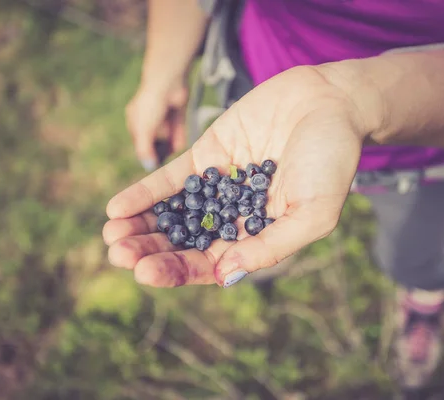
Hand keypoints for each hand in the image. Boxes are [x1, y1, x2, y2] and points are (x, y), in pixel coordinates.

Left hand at [104, 66, 367, 287]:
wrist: (330, 102)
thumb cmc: (332, 160)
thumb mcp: (313, 211)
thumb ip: (272, 245)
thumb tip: (225, 274)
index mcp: (258, 237)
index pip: (212, 264)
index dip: (178, 271)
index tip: (146, 272)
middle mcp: (233, 216)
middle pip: (184, 242)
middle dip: (150, 251)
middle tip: (118, 255)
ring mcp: (217, 186)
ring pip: (172, 213)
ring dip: (141, 227)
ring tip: (111, 236)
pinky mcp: (207, 155)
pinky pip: (171, 179)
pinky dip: (145, 193)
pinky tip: (117, 207)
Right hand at [125, 80, 187, 170]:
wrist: (169, 82)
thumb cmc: (151, 105)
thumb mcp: (144, 130)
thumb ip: (145, 149)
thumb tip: (148, 166)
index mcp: (134, 119)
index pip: (139, 142)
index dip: (146, 153)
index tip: (154, 165)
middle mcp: (147, 118)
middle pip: (154, 140)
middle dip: (159, 150)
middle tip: (164, 162)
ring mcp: (163, 115)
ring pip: (167, 135)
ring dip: (169, 144)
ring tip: (172, 152)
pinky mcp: (176, 113)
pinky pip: (177, 128)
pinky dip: (178, 136)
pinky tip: (179, 145)